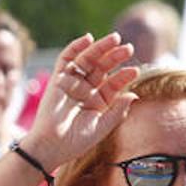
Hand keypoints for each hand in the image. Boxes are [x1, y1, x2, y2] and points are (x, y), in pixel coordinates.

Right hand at [20, 33, 138, 169]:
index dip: (124, 76)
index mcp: (98, 102)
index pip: (114, 84)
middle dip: (115, 57)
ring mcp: (72, 83)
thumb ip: (118, 111)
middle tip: (128, 48)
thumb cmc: (76, 141)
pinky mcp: (58, 79)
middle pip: (102, 68)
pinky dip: (76, 47)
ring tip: (115, 39)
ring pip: (88, 60)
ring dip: (100, 48)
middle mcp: (86, 90)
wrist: (51, 146)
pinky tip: (88, 38)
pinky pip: (66, 59)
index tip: (134, 71)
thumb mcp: (102, 127)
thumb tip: (134, 94)